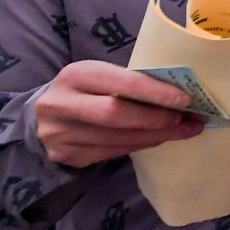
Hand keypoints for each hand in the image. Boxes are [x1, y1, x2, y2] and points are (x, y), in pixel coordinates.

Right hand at [33, 61, 207, 167]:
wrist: (44, 115)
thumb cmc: (86, 90)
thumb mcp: (100, 77)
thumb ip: (129, 83)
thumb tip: (179, 96)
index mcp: (75, 74)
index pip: (121, 83)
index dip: (155, 92)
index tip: (185, 99)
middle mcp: (60, 103)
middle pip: (116, 115)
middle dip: (156, 119)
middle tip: (186, 120)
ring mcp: (59, 133)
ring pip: (117, 139)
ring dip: (155, 136)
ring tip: (181, 131)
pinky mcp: (65, 155)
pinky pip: (112, 152)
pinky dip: (140, 145)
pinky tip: (157, 139)